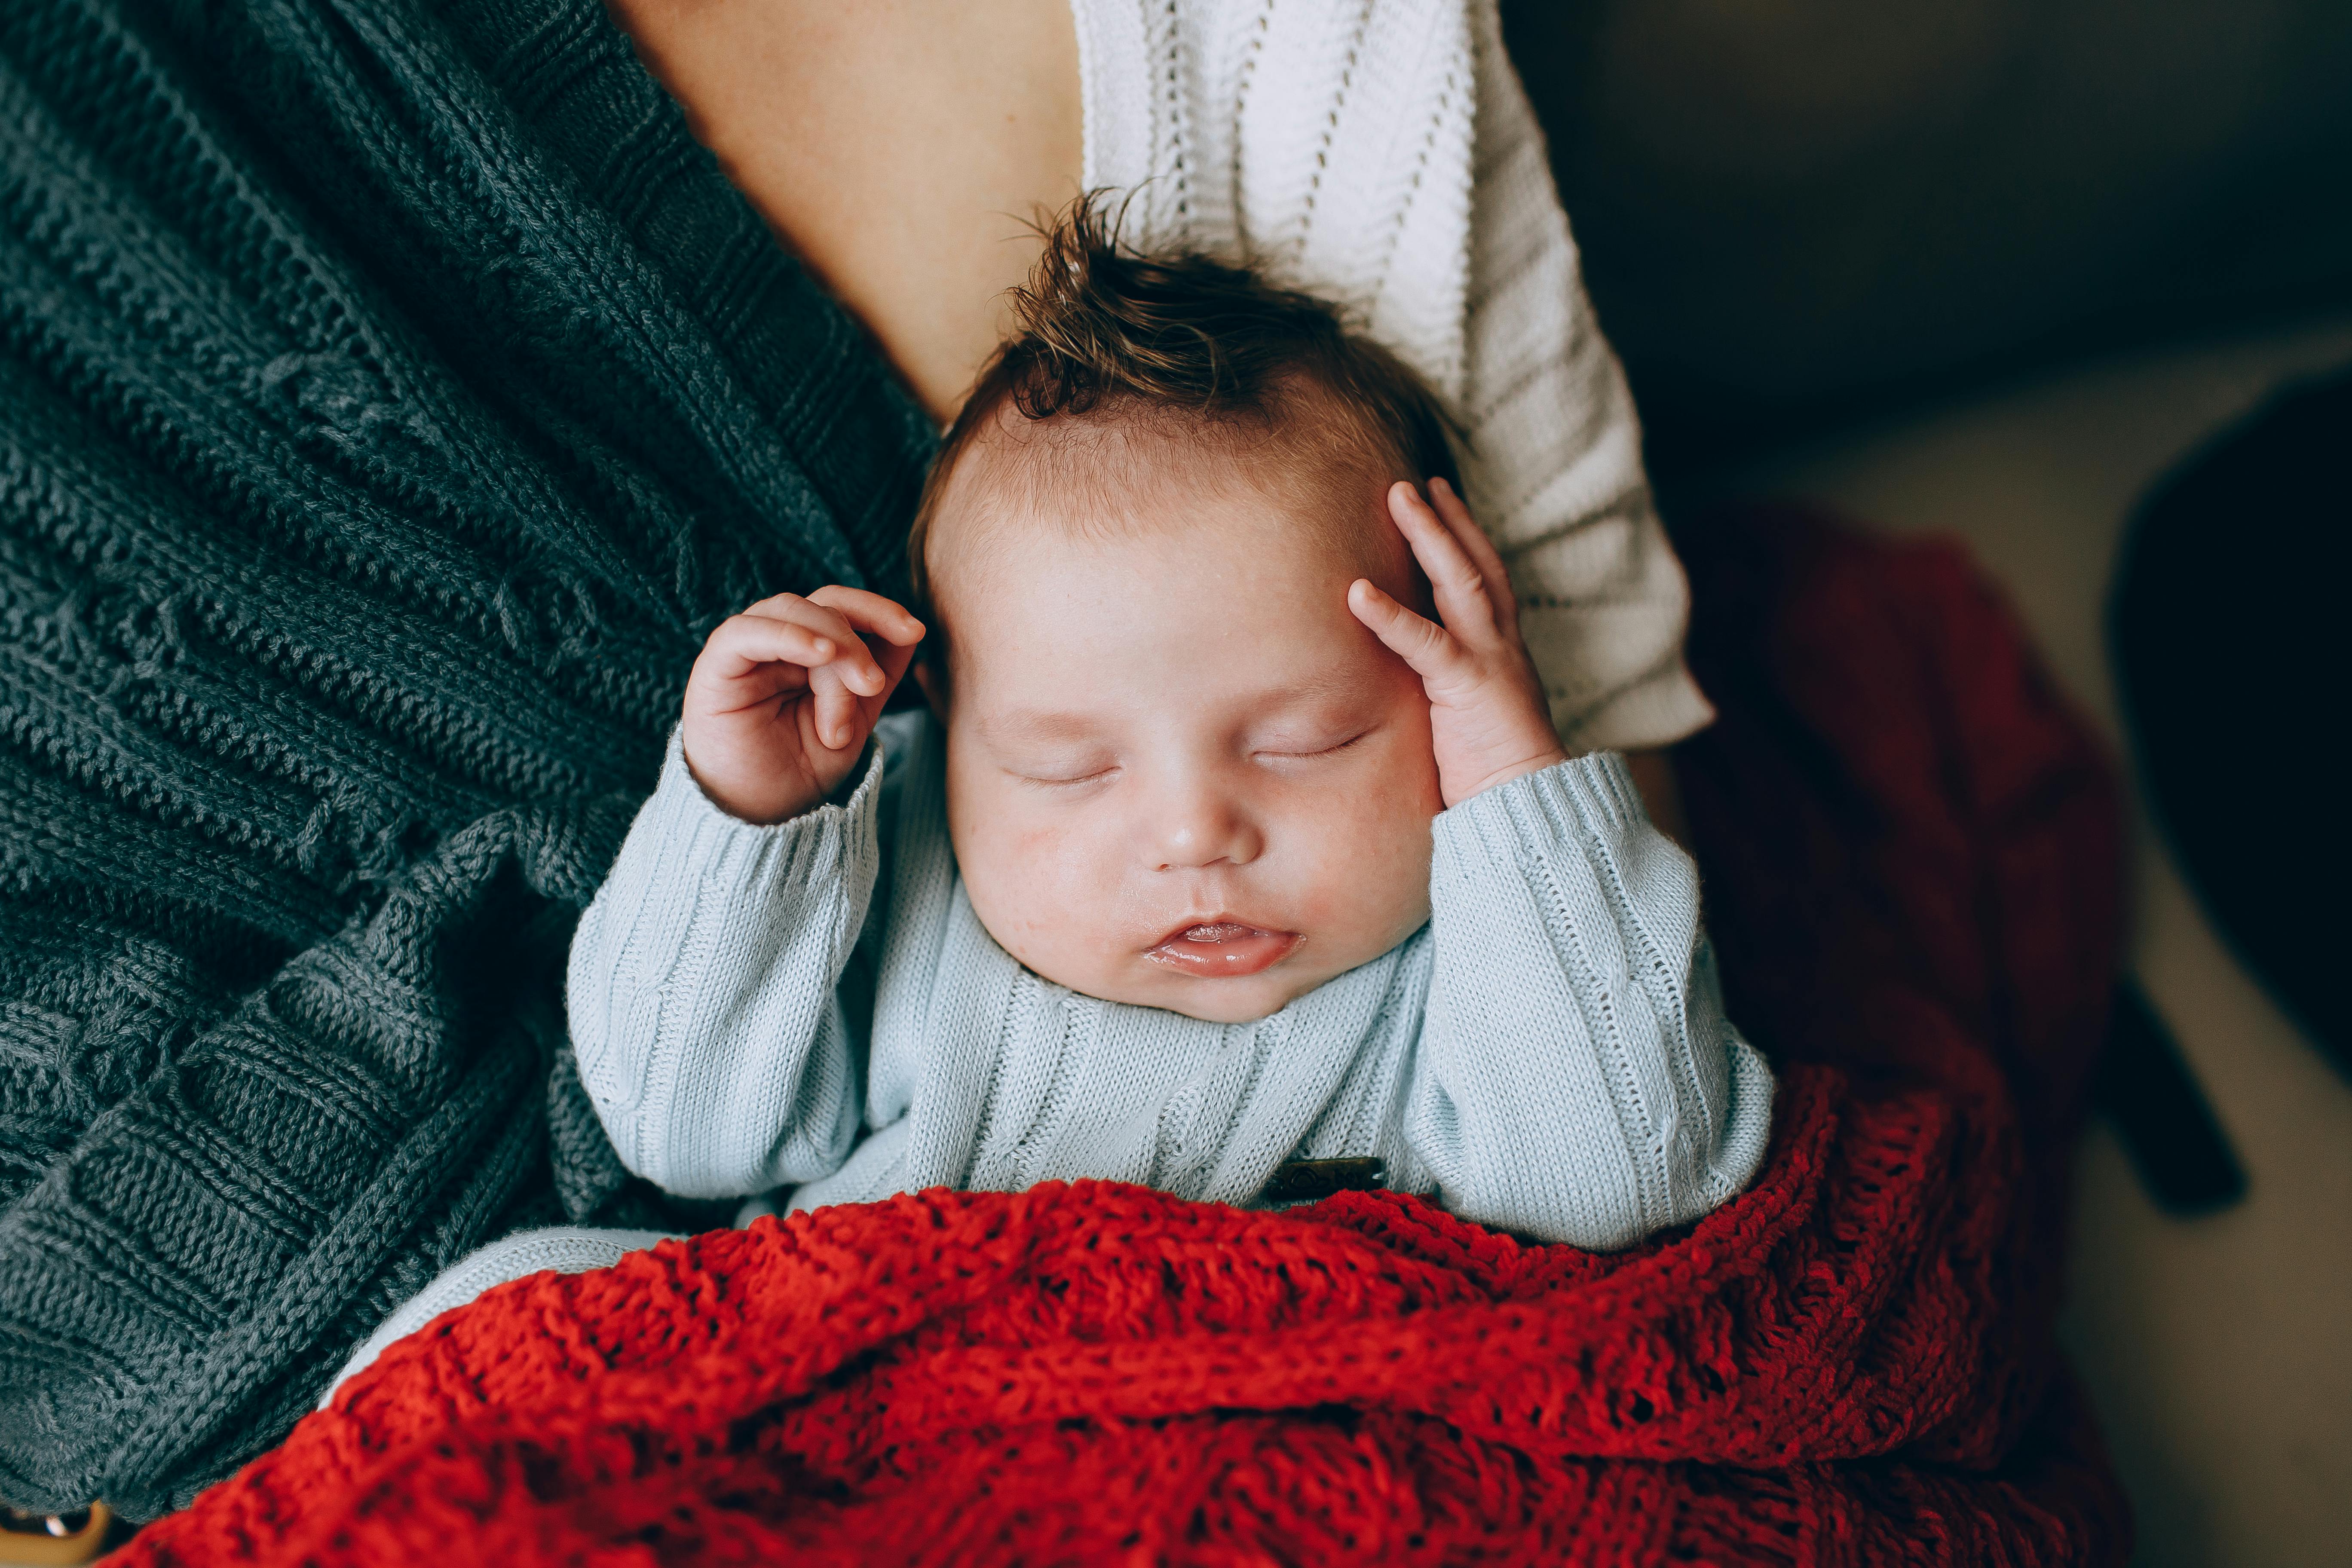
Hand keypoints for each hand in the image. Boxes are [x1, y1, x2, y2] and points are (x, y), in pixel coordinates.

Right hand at [680, 587, 924, 822]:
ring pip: (791, 612)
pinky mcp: (714, 667)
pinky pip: (743, 632)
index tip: (913, 630)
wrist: (764, 816)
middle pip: (822, 605)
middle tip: (872, 684)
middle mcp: (776, 642)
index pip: (842, 605)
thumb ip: (879, 673)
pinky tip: (820, 652)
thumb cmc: (803, 767)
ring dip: (834, 647)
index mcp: (807, 648)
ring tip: (856, 690)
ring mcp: (744, 651)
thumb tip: (911, 632)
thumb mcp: (857, 717)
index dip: (879, 610)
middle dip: (858, 641)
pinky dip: (787, 635)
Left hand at [1348, 478, 1567, 807]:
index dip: (1465, 535)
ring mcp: (1489, 660)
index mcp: (1502, 649)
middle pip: (1476, 563)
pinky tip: (1357, 592)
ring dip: (1428, 536)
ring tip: (1397, 498)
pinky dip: (1391, 615)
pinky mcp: (1468, 687)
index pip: (1486, 578)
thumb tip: (1413, 674)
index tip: (1442, 499)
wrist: (1527, 803)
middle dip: (1447, 519)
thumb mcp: (1467, 711)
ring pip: (1459, 581)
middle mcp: (1501, 644)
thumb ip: (1447, 682)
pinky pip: (1425, 642)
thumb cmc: (1493, 768)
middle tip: (1415, 481)